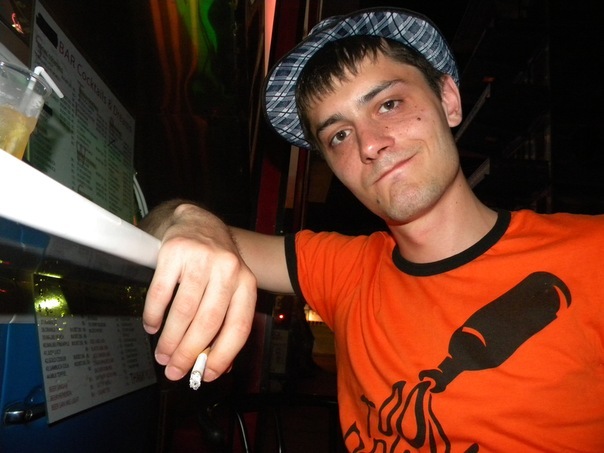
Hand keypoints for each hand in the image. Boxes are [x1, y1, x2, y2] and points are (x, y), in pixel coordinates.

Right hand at [141, 203, 256, 381]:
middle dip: (189, 353)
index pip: (238, 327)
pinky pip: (161, 292)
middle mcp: (228, 270)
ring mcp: (202, 259)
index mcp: (246, 283)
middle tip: (174, 370)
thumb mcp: (230, 287)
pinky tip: (151, 326)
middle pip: (208, 322)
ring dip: (170, 339)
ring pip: (184, 310)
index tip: (207, 375)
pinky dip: (153, 314)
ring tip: (162, 354)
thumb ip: (226, 323)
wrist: (197, 222)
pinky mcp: (175, 251)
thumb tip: (218, 366)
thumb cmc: (214, 263)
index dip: (223, 355)